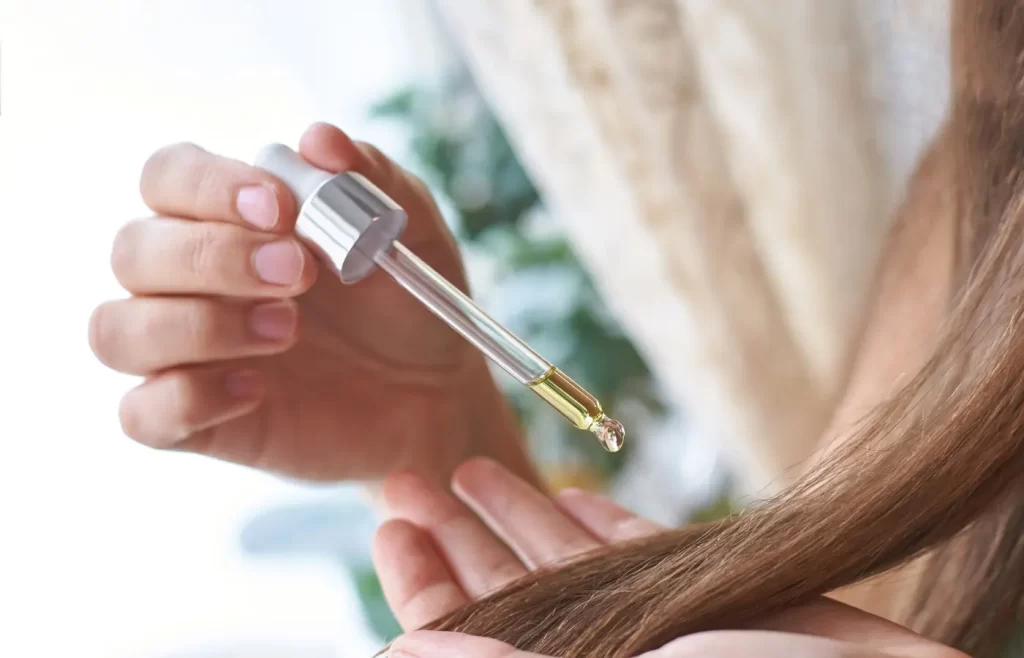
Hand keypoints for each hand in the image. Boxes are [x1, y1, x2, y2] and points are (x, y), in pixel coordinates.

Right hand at [89, 123, 533, 483]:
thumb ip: (368, 179)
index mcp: (228, 219)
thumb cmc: (407, 303)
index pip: (166, 177)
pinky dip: (188, 400)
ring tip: (286, 329)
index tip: (279, 208)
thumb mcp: (409, 232)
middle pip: (132, 250)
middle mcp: (190, 281)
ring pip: (117, 330)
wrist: (436, 392)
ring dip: (197, 325)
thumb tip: (318, 139)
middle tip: (300, 273)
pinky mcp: (195, 421)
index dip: (207, 186)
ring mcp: (185, 353)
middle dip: (213, 257)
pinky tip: (257, 390)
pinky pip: (140, 414)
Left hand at [374, 458, 966, 657]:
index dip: (421, 588)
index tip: (387, 528)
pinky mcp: (719, 596)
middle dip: (455, 539)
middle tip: (402, 479)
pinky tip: (568, 490)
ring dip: (519, 516)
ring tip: (467, 468)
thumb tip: (405, 648)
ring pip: (569, 568)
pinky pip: (645, 556)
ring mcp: (663, 628)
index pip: (465, 644)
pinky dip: (604, 523)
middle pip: (508, 598)